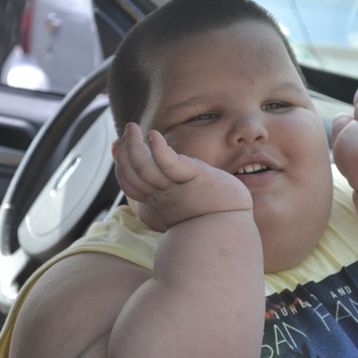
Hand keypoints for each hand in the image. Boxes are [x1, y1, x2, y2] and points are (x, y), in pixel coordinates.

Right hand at [113, 122, 252, 230]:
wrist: (236, 230)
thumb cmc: (216, 214)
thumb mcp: (187, 200)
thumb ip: (173, 188)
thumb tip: (162, 176)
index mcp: (160, 202)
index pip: (129, 183)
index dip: (121, 165)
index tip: (120, 146)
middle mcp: (163, 196)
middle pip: (131, 175)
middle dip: (124, 151)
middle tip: (129, 128)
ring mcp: (177, 188)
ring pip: (144, 168)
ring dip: (134, 145)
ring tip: (132, 127)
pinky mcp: (194, 178)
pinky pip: (170, 164)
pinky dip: (159, 149)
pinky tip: (153, 135)